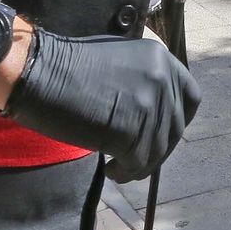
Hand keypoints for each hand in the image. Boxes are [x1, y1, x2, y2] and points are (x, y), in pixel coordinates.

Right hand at [2, 29, 200, 181]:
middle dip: (159, 148)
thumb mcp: (120, 60)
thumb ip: (145, 80)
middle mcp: (161, 78)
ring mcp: (148, 104)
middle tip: (135, 159)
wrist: (39, 72)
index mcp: (160, 58)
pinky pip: (138, 162)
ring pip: (157, 149)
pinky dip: (126, 171)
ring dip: (140, 164)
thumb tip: (158, 115)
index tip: (165, 134)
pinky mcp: (130, 130)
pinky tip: (111, 171)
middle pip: (176, 127)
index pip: (191, 97)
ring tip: (120, 169)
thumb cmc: (69, 66)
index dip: (180, 120)